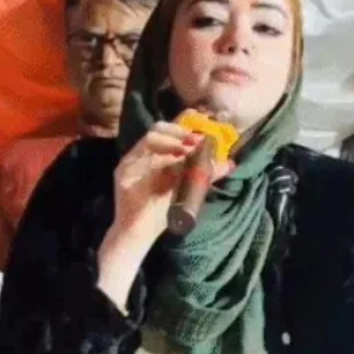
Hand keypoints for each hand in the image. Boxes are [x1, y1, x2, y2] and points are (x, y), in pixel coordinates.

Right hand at [110, 114, 235, 247]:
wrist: (141, 233)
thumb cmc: (163, 210)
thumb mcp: (189, 189)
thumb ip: (206, 174)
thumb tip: (230, 163)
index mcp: (159, 154)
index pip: (170, 129)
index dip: (185, 122)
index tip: (203, 120)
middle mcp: (145, 153)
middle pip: (159, 128)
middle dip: (180, 131)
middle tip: (196, 140)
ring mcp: (133, 161)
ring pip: (149, 138)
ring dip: (171, 141)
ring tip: (186, 150)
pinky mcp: (123, 172)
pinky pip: (140, 158)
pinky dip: (158, 158)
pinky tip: (171, 162)